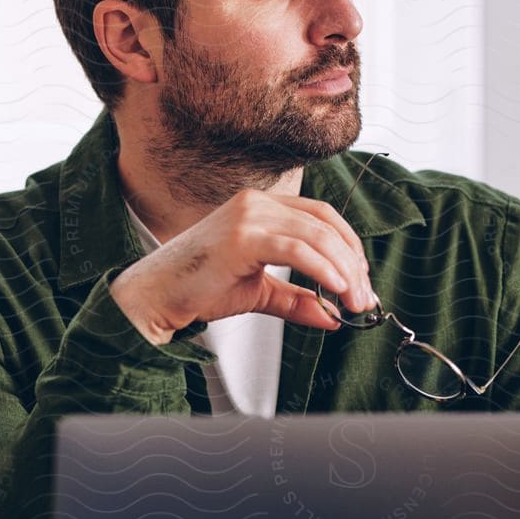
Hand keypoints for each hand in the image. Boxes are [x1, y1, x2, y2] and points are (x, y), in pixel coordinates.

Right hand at [109, 189, 377, 344]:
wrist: (156, 296)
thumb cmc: (197, 287)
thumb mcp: (259, 292)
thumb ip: (296, 299)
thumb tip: (332, 315)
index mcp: (262, 207)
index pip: (322, 217)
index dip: (349, 248)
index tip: (361, 282)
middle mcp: (257, 203)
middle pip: (325, 225)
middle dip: (353, 264)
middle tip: (363, 299)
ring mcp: (249, 216)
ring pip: (317, 236)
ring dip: (344, 272)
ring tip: (353, 302)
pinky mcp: (242, 236)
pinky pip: (296, 249)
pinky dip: (323, 270)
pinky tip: (335, 291)